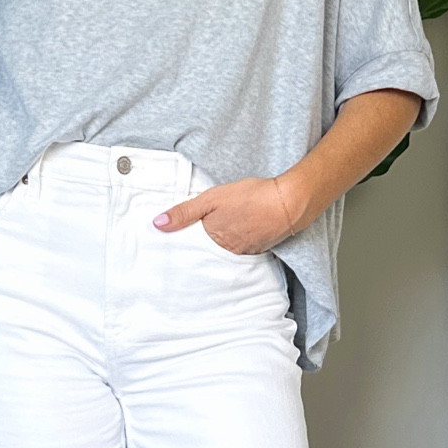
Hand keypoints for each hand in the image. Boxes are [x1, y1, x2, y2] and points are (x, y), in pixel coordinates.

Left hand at [153, 174, 306, 253]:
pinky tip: (242, 229)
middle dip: (205, 243)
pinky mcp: (261, 247)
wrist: (289, 202)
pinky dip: (240, 240)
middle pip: (210, 249)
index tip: (179, 239)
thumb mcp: (212, 198)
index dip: (187, 239)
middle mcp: (228, 251)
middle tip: (202, 235)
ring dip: (224, 241)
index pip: (193, 244)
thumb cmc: (251, 197)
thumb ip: (185, 212)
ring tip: (222, 229)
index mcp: (213, 239)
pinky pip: (244, 247)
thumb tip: (157, 224)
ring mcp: (246, 250)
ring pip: (227, 248)